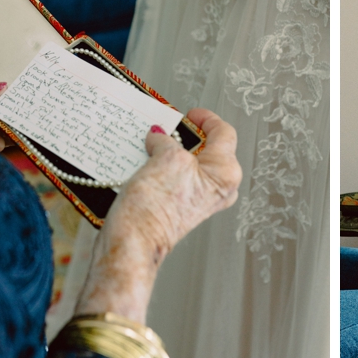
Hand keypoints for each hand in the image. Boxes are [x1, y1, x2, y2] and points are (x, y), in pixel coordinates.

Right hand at [78, 109, 242, 321]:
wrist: (132, 243)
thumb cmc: (155, 209)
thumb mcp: (167, 159)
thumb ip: (167, 142)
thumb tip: (160, 137)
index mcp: (226, 174)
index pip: (225, 133)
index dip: (207, 118)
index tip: (190, 113)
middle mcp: (218, 189)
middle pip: (207, 149)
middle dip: (186, 136)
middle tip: (168, 127)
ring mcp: (199, 199)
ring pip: (188, 163)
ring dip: (170, 151)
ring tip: (150, 143)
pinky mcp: (180, 206)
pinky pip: (175, 177)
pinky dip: (161, 165)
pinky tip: (144, 161)